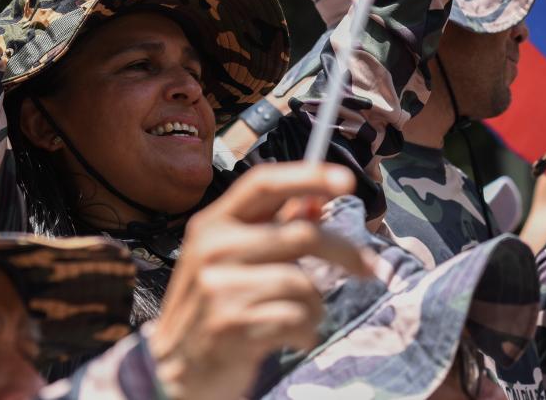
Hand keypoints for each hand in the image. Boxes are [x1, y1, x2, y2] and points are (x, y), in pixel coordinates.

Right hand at [148, 163, 372, 399]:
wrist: (175, 369)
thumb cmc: (213, 306)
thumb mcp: (233, 259)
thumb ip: (272, 228)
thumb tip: (316, 202)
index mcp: (213, 224)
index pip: (263, 184)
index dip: (307, 177)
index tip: (346, 180)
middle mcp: (212, 248)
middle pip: (301, 234)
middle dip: (344, 252)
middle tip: (369, 268)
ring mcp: (219, 287)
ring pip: (304, 284)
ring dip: (315, 306)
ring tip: (298, 317)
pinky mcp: (232, 325)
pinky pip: (297, 319)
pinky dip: (305, 332)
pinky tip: (288, 338)